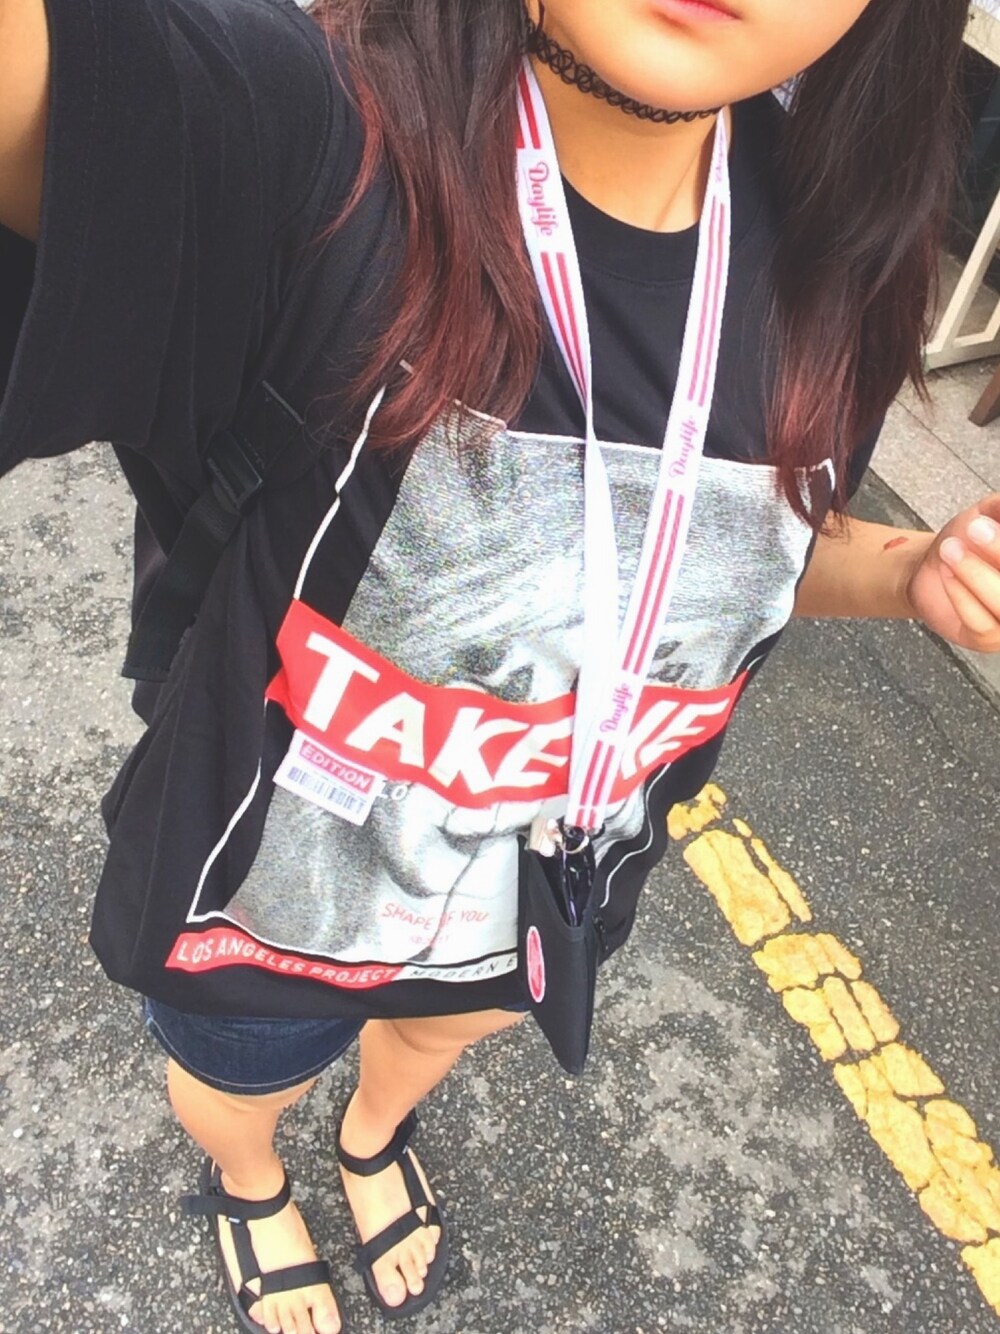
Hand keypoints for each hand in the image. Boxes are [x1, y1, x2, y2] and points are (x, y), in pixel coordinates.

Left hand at [905, 495, 999, 652]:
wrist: (932, 562)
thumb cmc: (971, 536)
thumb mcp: (991, 510)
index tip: (986, 522)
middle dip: (999, 552)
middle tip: (974, 528)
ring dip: (976, 574)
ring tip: (950, 549)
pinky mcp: (989, 640)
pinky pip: (982, 623)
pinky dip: (961, 594)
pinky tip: (947, 573)